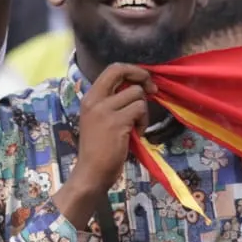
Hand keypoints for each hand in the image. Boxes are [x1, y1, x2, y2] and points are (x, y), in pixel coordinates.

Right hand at [74, 64, 152, 193]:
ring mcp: (105, 110)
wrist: (91, 172)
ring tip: (136, 126)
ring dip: (143, 110)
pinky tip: (136, 134)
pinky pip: (140, 110)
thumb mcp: (98, 119)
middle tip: (152, 90)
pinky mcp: (117, 122)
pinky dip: (143, 122)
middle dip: (142, 77)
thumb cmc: (97, 149)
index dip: (132, 70)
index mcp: (90, 97)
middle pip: (122, 71)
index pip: (112, 69)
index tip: (143, 81)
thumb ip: (111, 102)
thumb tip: (136, 89)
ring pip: (137, 94)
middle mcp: (95, 99)